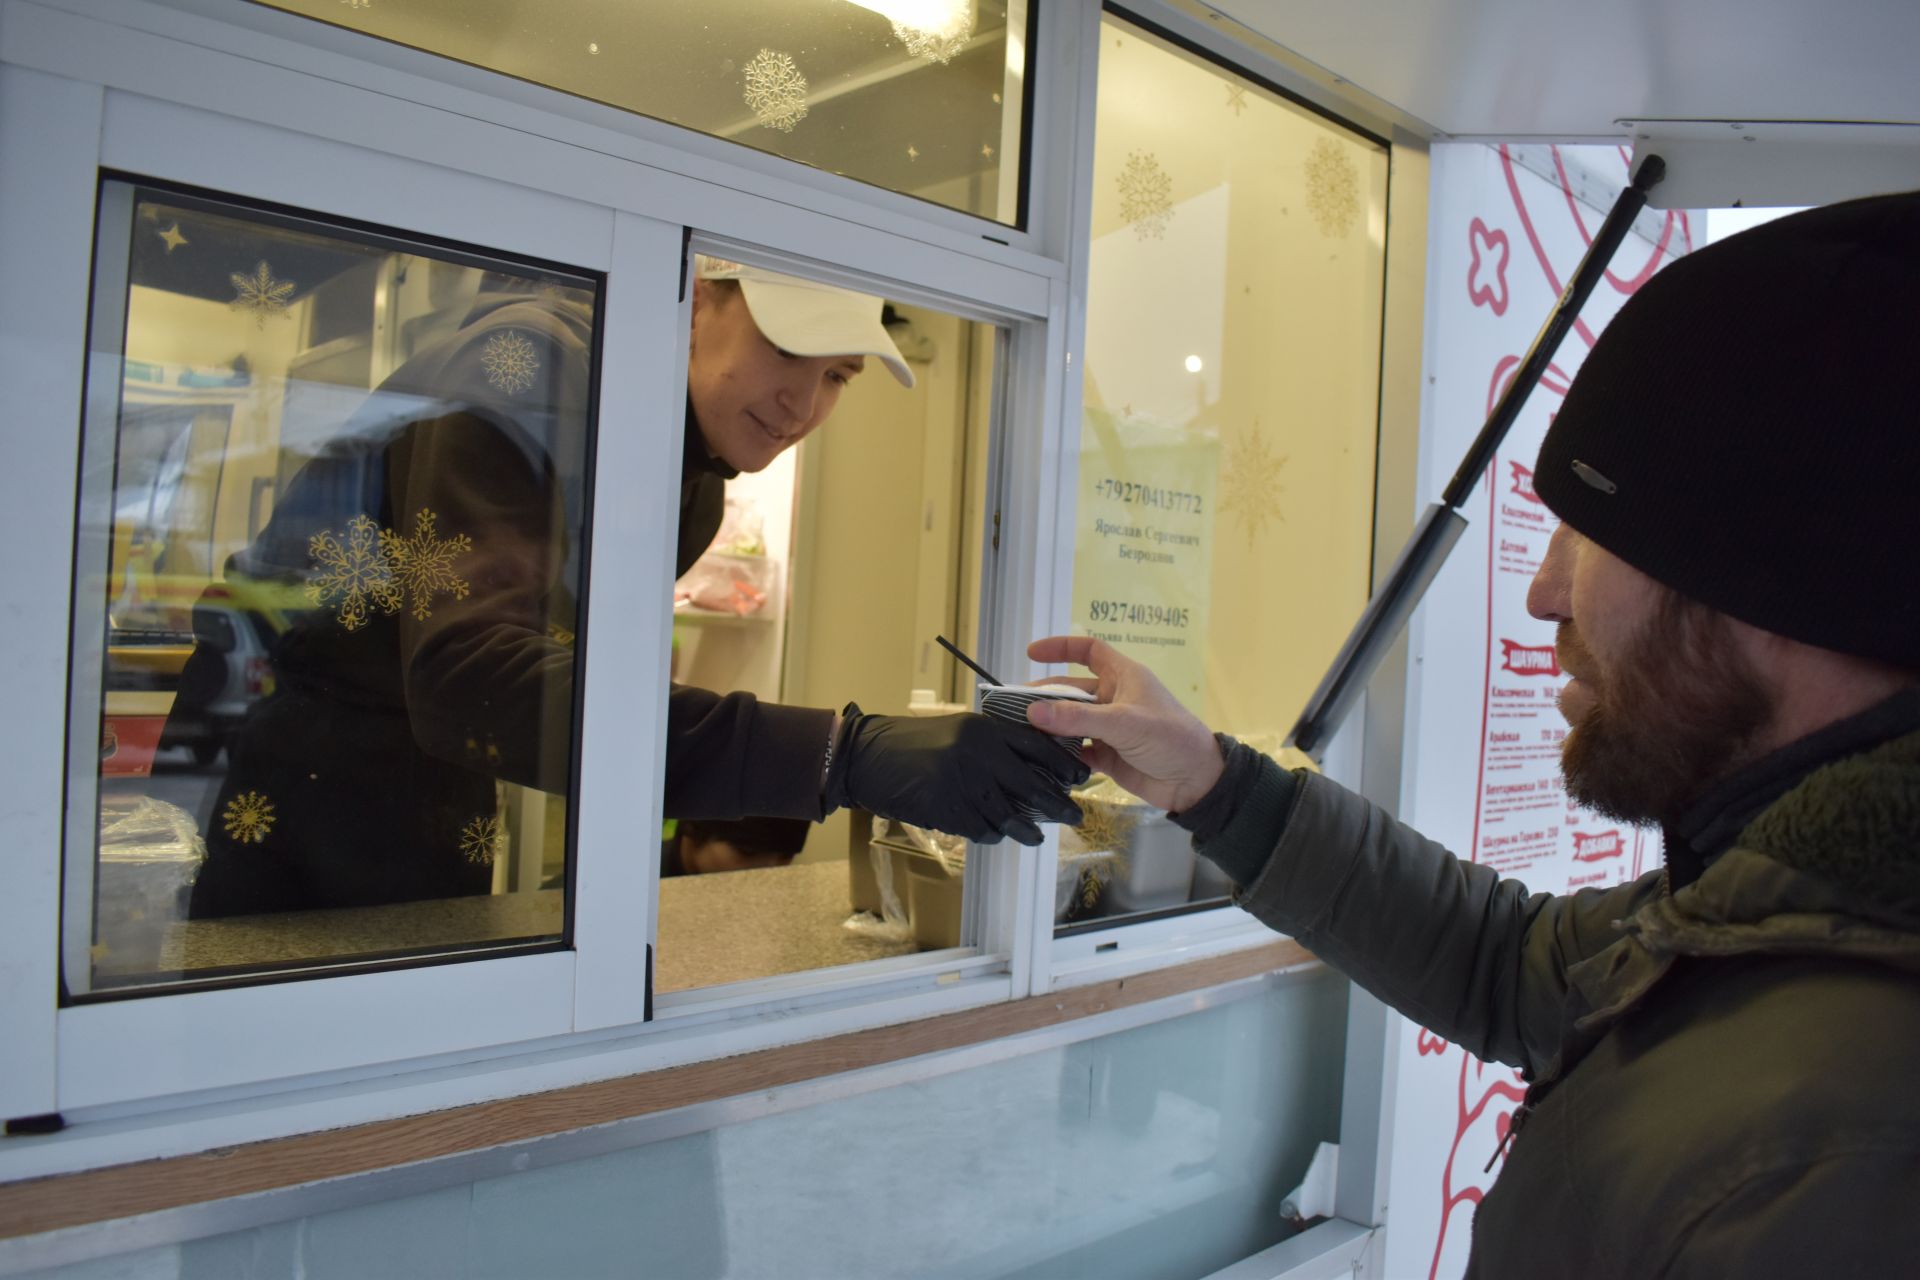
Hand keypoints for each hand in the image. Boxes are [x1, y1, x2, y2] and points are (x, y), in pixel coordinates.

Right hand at [827, 708, 1087, 845]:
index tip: (1081, 779)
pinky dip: (992, 835)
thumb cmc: (912, 743)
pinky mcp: (947, 808)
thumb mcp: (958, 731)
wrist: (866, 757)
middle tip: (1074, 816)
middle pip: (1033, 784)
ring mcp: (963, 782)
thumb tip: (1032, 769)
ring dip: (1027, 830)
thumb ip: (993, 743)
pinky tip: (996, 835)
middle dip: (1058, 804)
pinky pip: (981, 829)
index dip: (1064, 764)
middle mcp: (979, 753)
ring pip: (1009, 814)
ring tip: (1037, 837)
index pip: (1037, 745)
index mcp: (984, 729)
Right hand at [1024, 636, 1224, 812]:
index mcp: (1123, 677)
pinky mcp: (1107, 756)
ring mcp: (1109, 729)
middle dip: (1044, 696)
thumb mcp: (1123, 723)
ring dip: (1049, 727)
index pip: (1089, 651)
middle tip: (1013, 706)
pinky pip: (1076, 751)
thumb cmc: (1169, 738)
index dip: (1061, 647)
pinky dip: (1060, 754)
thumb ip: (1078, 718)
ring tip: (1019, 733)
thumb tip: (1033, 712)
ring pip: (1070, 723)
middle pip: (1071, 691)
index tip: (1032, 653)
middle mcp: (1114, 699)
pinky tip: (1042, 758)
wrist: (1196, 781)